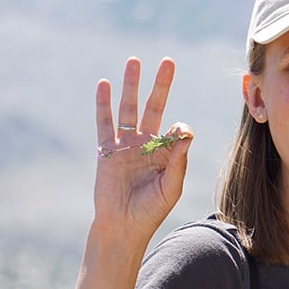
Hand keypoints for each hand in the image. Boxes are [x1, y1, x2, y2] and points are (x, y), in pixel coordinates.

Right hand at [93, 57, 192, 238]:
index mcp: (166, 152)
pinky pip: (105, 123)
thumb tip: (185, 133)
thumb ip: (178, 162)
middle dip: (161, 85)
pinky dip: (103, 104)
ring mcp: (126, 145)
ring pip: (129, 108)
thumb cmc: (150, 211)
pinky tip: (104, 84)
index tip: (178, 136)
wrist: (122, 226)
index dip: (179, 129)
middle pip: (154, 106)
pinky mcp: (107, 150)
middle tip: (168, 61)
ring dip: (131, 85)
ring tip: (134, 61)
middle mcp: (146, 144)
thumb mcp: (170, 188)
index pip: (175, 129)